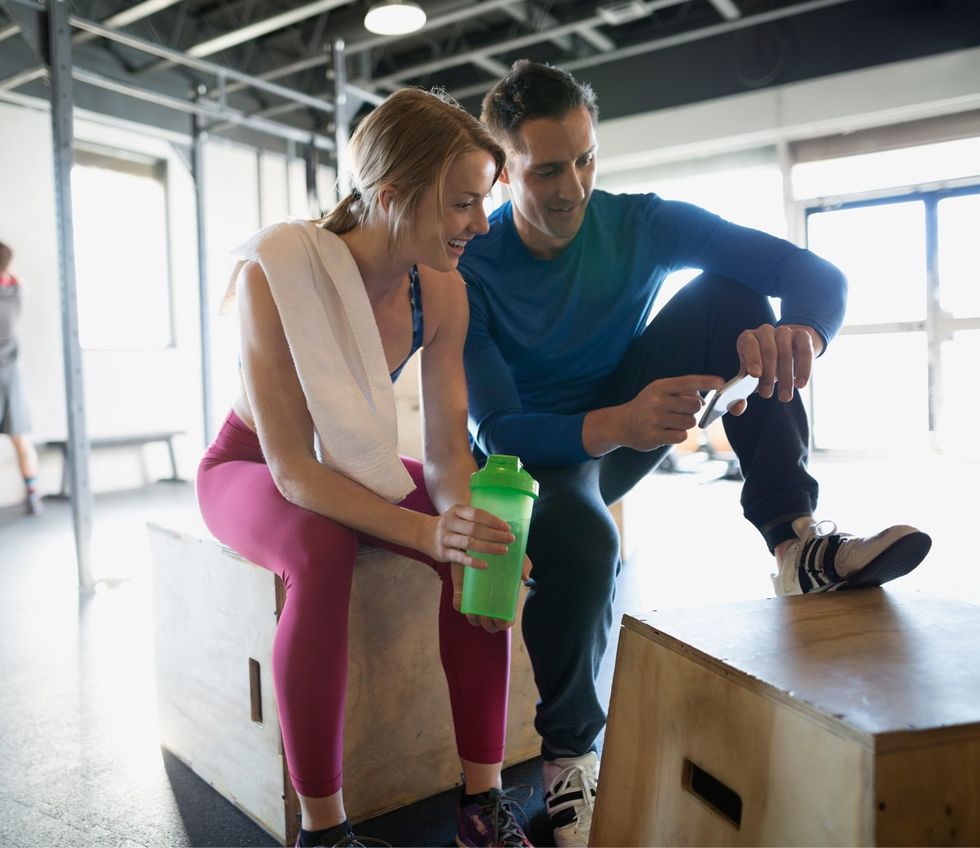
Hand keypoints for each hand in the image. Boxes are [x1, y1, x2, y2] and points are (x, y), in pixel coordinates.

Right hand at [427, 504, 515, 632]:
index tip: (507, 527)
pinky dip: (474, 562)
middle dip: (495, 535)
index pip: (477, 514)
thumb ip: (474, 519)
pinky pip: (460, 558)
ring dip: (488, 547)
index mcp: (456, 511)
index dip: (493, 520)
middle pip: (475, 529)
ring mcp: (445, 538)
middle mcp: (449, 523)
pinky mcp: (443, 553)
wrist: (423, 533)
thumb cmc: (449, 524)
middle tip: (510, 539)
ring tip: (503, 550)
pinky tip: (485, 565)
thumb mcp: (458, 515)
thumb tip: (501, 527)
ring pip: (469, 543)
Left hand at [450, 553, 531, 632]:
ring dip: (474, 619)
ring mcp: (475, 597)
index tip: (502, 619)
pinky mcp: (462, 589)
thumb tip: (525, 577)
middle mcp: (489, 601)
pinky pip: (459, 604)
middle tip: (488, 616)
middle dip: (489, 625)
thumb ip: (523, 565)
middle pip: (489, 624)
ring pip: (473, 617)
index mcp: (503, 598)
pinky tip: (462, 599)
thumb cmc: (502, 552)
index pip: (505, 619)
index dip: (504, 623)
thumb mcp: (515, 557)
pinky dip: (459, 605)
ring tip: (476, 612)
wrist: (481, 540)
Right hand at [617, 375, 724, 450]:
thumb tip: (705, 401)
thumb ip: (682, 392)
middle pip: (694, 405)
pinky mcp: (654, 436)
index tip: (721, 382)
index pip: (687, 382)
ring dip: (686, 423)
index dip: (706, 382)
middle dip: (693, 410)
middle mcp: (656, 401)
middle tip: (680, 411)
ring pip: (690, 422)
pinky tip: (666, 431)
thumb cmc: (647, 405)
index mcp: (659, 386)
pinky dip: (678, 435)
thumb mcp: (659, 392)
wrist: (621, 424)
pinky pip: (681, 436)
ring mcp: (655, 419)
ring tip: (671, 422)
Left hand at [733, 323, 820, 411]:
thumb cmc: (762, 368)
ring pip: (786, 352)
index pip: (749, 344)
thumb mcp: (750, 379)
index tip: (755, 375)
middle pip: (768, 351)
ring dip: (785, 377)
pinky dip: (804, 368)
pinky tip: (800, 384)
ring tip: (784, 397)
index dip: (752, 359)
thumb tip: (736, 409)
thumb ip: (740, 394)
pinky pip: (804, 351)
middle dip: (768, 375)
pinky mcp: (802, 335)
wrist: (786, 353)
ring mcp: (784, 331)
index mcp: (747, 338)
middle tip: (767, 395)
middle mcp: (765, 331)